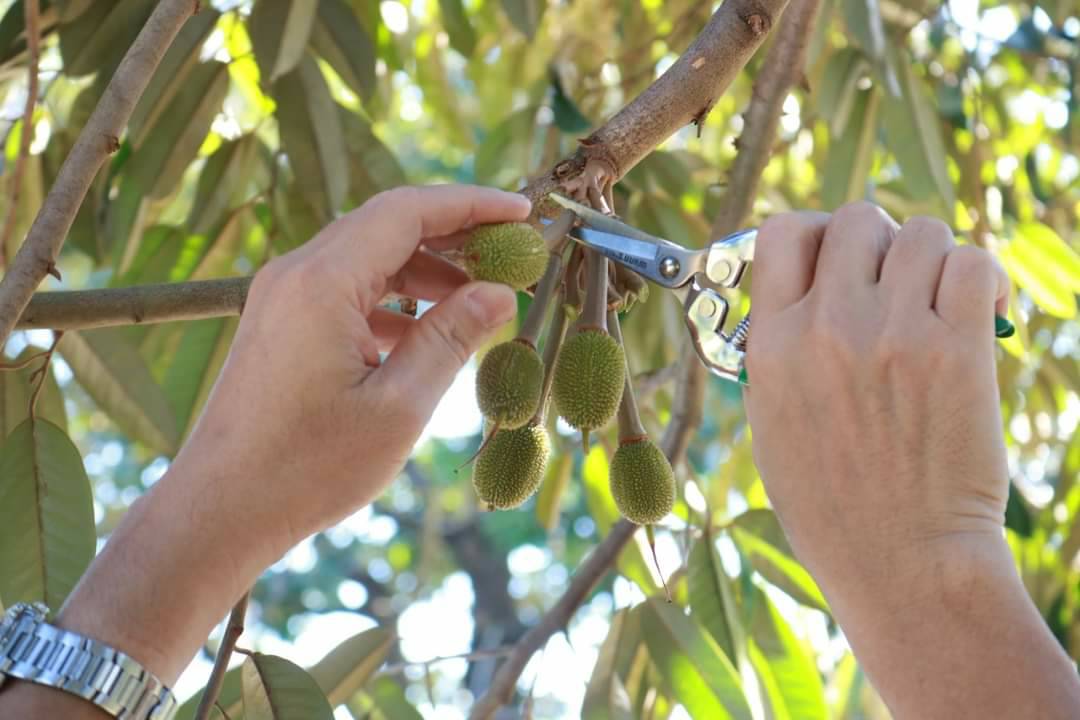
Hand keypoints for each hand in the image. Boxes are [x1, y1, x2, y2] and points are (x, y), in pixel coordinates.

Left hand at [180, 185, 524, 558]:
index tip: (522, 212)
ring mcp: (282, 296)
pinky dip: (393, 299)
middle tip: (512, 252)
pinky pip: (345, 289)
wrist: (221, 508)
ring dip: (425, 269)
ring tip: (479, 299)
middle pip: (387, 224)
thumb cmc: (309, 467)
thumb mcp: (399, 406)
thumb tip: (499, 293)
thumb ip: (451, 339)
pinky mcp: (280, 323)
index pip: (408, 211)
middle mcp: (296, 274)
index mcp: (323, 282)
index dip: (471, 204)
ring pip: (367, 257)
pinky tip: (426, 333)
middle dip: (454, 233)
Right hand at [744, 202, 1009, 592]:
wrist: (899, 559)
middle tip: (894, 283)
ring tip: (937, 301)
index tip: (834, 258)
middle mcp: (826, 327)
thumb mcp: (771, 421)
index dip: (813, 233)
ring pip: (920, 232)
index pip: (782, 231)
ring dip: (931, 258)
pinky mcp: (956, 350)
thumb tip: (804, 293)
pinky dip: (980, 278)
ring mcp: (892, 335)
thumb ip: (778, 349)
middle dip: (878, 241)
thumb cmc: (831, 501)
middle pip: (856, 218)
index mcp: (771, 344)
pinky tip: (979, 310)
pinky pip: (973, 263)